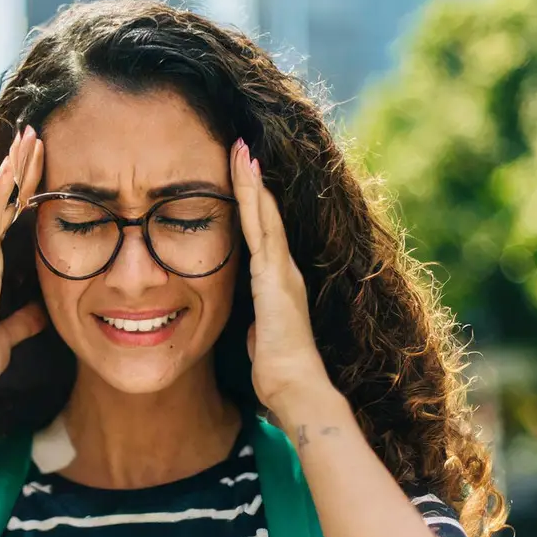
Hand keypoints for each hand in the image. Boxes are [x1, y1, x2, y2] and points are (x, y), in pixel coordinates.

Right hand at [0, 126, 46, 403]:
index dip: (21, 190)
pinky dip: (4, 191)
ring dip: (15, 167)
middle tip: (35, 135)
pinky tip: (15, 167)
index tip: (37, 164)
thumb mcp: (9, 334)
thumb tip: (42, 313)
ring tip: (30, 137)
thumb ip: (24, 320)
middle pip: (1, 200)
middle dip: (19, 167)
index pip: (6, 218)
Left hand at [231, 138, 333, 417]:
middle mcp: (284, 271)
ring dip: (251, 181)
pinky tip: (248, 176)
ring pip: (264, 215)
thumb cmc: (279, 374)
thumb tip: (252, 329)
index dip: (252, 205)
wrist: (296, 389)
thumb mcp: (261, 341)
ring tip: (240, 148)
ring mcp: (282, 271)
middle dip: (251, 181)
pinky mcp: (276, 277)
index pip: (261, 235)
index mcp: (278, 284)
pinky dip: (254, 201)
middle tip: (240, 146)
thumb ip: (257, 326)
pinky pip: (263, 230)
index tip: (239, 177)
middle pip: (265, 216)